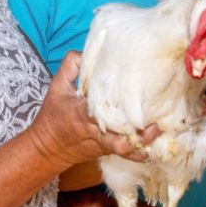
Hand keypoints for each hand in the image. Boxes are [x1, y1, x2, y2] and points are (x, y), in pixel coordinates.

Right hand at [29, 51, 159, 169]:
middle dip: (136, 130)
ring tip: (157, 129)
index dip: (117, 104)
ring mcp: (103, 143)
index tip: (132, 93)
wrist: (48, 148)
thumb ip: (71, 65)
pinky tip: (154, 143)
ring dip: (142, 141)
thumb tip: (90, 51)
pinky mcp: (108, 151)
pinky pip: (128, 155)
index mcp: (82, 113)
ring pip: (126, 148)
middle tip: (154, 119)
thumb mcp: (56, 86)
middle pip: (118, 135)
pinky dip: (141, 152)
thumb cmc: (53, 115)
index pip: (100, 109)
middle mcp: (95, 130)